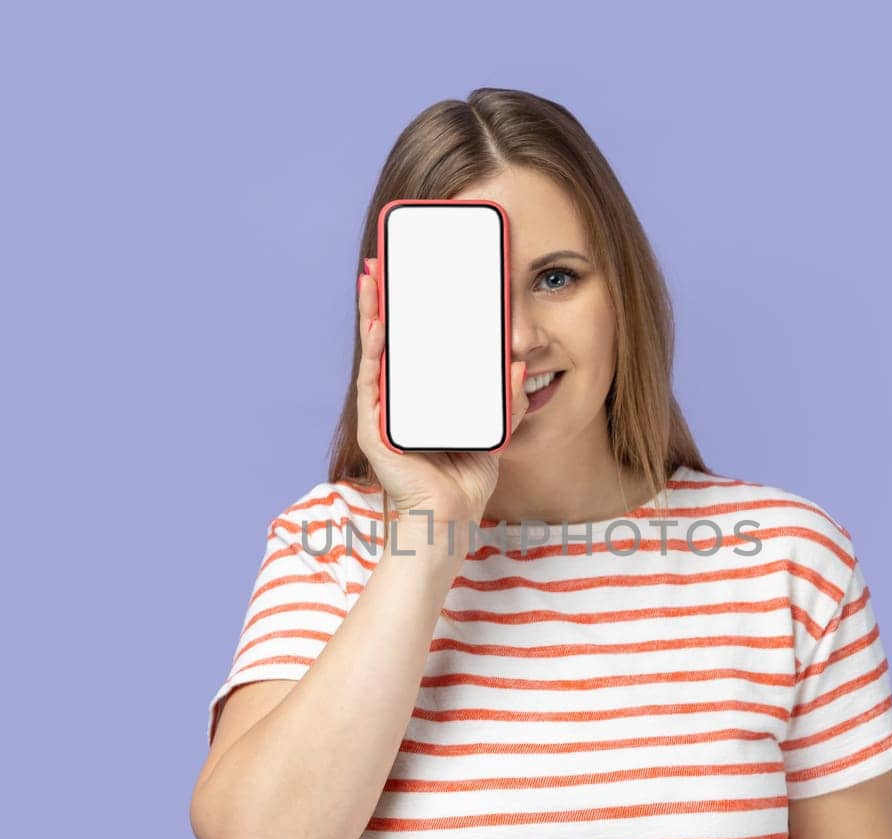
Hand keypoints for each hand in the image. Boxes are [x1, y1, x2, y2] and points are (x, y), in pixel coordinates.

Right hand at [354, 256, 529, 524]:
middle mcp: (395, 402)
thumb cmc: (465, 482)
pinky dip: (375, 352)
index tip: (413, 277)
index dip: (411, 313)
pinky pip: (372, 383)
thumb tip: (520, 364)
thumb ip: (506, 400)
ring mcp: (381, 414)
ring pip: (374, 354)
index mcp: (420, 399)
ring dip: (371, 315)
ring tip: (372, 280)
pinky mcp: (374, 430)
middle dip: (382, 302)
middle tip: (382, 264)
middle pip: (387, 343)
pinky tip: (380, 325)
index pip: (413, 348)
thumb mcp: (494, 430)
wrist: (449, 521)